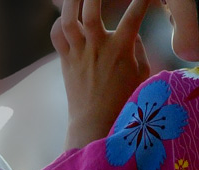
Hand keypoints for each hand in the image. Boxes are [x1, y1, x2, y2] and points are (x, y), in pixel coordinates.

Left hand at [53, 0, 152, 151]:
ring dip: (71, 0)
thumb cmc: (123, 104)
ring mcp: (80, 54)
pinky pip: (57, 36)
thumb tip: (132, 34)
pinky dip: (59, 24)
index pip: (134, 14)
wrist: (95, 127)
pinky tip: (66, 17)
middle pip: (91, 10)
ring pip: (68, 20)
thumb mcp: (140, 77)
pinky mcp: (67, 62)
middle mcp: (98, 48)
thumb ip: (138, 50)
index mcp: (120, 50)